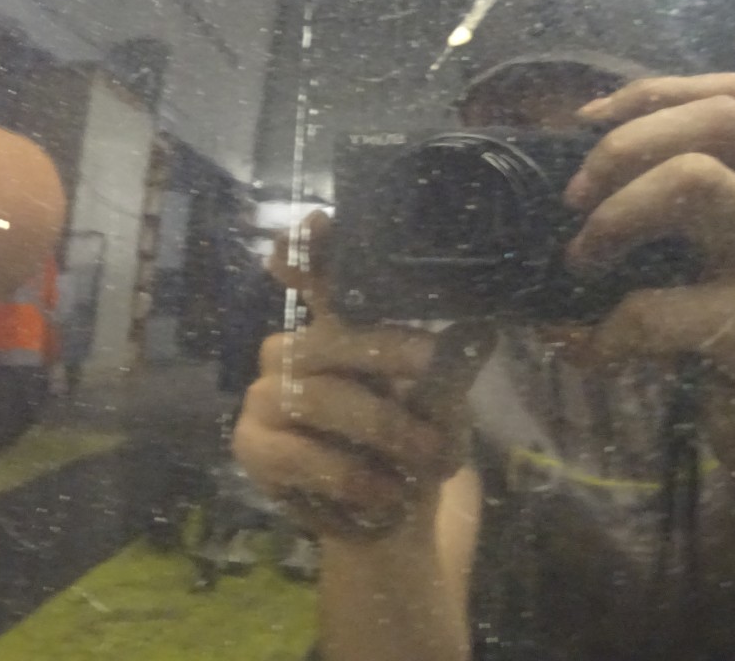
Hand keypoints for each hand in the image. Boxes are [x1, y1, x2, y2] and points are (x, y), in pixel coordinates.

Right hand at [232, 212, 490, 539]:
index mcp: (336, 326)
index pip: (314, 273)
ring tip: (429, 456)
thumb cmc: (413, 441)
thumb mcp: (443, 401)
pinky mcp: (252, 444)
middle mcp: (293, 349)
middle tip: (433, 365)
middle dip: (386, 352)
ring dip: (383, 428)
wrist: (391, 515)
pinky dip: (353, 475)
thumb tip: (481, 326)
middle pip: (328, 335)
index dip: (308, 245)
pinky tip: (387, 491)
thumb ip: (451, 364)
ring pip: (320, 396)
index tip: (317, 220)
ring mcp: (265, 394)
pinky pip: (300, 453)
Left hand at [562, 73, 734, 500]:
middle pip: (722, 119)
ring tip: (581, 262)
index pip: (734, 96)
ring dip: (614, 214)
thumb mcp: (729, 271)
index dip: (651, 95)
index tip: (586, 125)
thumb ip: (684, 221)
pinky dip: (607, 327)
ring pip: (697, 179)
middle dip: (625, 145)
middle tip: (574, 200)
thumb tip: (572, 182)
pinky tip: (595, 353)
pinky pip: (662, 305)